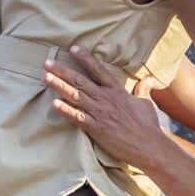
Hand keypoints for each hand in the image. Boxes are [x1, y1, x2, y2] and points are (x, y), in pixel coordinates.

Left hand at [44, 47, 165, 168]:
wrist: (150, 146)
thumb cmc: (148, 126)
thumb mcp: (147, 104)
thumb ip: (143, 89)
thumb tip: (149, 79)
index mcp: (117, 91)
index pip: (99, 70)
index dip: (85, 58)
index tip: (72, 48)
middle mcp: (106, 99)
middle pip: (80, 80)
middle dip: (62, 71)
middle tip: (47, 63)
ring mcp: (100, 113)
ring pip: (75, 96)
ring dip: (59, 85)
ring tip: (45, 77)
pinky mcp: (97, 129)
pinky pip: (78, 118)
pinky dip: (65, 110)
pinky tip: (53, 104)